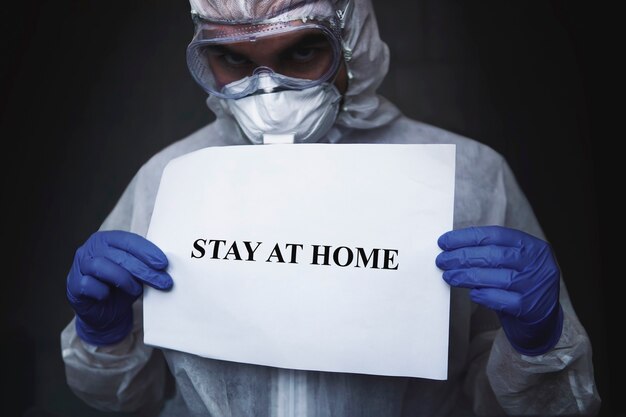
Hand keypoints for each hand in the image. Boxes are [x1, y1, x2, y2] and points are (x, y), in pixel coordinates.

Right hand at [66, 230, 172, 345]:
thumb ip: (145, 265)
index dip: (147, 251)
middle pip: (119, 255)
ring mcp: (80, 266)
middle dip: (144, 269)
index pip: (128, 240)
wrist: (104, 313)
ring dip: (124, 279)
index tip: (164, 264)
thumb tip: (165, 266)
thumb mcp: (136, 273)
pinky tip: (108, 296)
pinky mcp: (73, 284)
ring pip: (102, 266)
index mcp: (107, 239)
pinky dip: (102, 291)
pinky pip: (88, 285)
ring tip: (137, 290)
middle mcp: (91, 249)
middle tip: (162, 281)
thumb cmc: (121, 288)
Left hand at [435, 225, 562, 354]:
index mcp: (532, 246)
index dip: (467, 237)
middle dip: (463, 256)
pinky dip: (483, 295)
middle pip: (494, 255)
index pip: (495, 235)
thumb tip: (453, 247)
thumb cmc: (519, 286)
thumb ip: (490, 253)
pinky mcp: (529, 308)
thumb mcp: (512, 263)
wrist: (541, 319)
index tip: (445, 242)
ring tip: (449, 276)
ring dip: (467, 275)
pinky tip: (471, 293)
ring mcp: (534, 286)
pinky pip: (500, 300)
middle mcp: (537, 264)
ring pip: (496, 277)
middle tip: (442, 260)